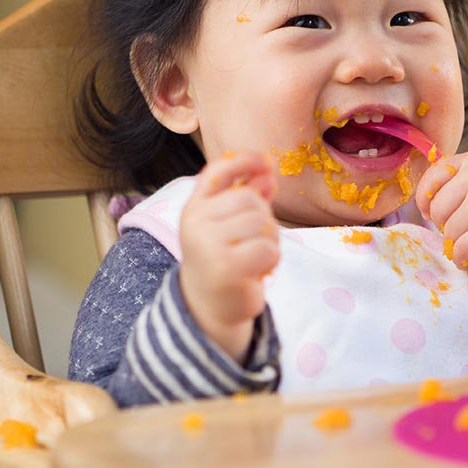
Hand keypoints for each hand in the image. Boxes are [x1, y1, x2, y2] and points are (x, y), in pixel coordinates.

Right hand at [179, 152, 278, 362]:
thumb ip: (247, 196)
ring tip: (256, 256)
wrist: (209, 305)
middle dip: (264, 218)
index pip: (218, 170)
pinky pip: (268, 249)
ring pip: (262, 223)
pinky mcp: (226, 268)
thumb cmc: (224, 258)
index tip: (267, 163)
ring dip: (270, 241)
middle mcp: (195, 222)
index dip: (245, 161)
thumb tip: (267, 171)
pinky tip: (258, 271)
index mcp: (195, 207)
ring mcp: (208, 244)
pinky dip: (272, 260)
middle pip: (250, 199)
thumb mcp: (231, 224)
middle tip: (256, 241)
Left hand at [414, 150, 467, 279]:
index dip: (427, 200)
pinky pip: (460, 250)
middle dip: (447, 225)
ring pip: (449, 232)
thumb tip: (423, 207)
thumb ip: (458, 184)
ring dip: (459, 243)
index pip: (432, 178)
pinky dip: (464, 258)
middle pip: (439, 209)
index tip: (433, 213)